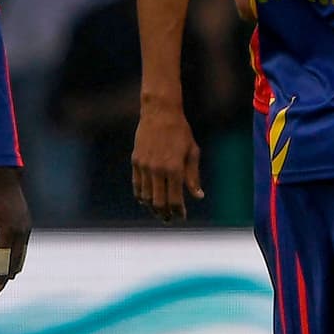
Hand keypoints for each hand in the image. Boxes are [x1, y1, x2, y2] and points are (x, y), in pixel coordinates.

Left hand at [0, 166, 30, 296]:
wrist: (7, 181)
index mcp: (8, 230)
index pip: (3, 260)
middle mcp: (21, 232)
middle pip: (14, 262)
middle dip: (5, 277)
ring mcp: (26, 230)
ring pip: (21, 256)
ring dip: (13, 269)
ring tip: (4, 280)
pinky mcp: (27, 227)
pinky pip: (23, 247)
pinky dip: (17, 258)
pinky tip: (12, 265)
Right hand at [132, 100, 203, 221]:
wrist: (159, 114)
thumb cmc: (181, 132)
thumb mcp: (193, 152)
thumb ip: (193, 176)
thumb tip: (198, 196)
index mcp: (174, 169)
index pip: (175, 199)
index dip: (179, 211)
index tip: (182, 216)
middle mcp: (157, 170)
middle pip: (158, 202)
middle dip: (164, 214)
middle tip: (169, 219)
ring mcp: (144, 166)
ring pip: (145, 196)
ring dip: (152, 208)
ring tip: (159, 213)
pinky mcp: (135, 162)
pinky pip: (137, 185)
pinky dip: (141, 196)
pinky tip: (146, 201)